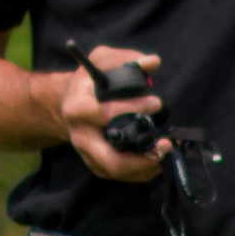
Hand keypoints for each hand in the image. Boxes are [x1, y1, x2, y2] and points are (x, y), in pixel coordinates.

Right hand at [52, 46, 166, 184]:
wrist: (68, 103)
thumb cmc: (89, 81)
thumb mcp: (102, 61)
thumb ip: (126, 59)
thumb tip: (153, 62)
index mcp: (78, 108)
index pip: (105, 114)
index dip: (132, 109)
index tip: (156, 102)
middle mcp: (80, 135)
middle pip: (110, 159)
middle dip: (142, 157)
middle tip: (166, 144)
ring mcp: (87, 153)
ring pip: (117, 171)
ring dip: (145, 166)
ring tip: (165, 151)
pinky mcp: (96, 165)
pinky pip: (120, 176)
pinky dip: (142, 171)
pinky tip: (157, 159)